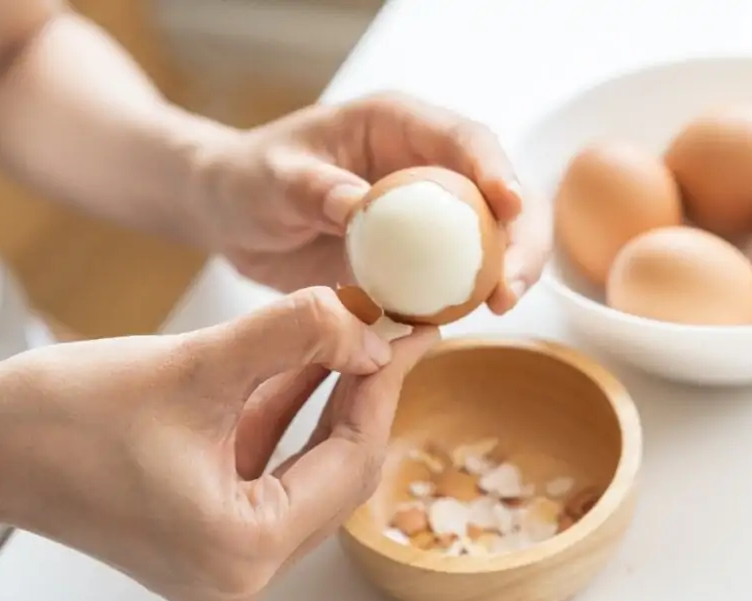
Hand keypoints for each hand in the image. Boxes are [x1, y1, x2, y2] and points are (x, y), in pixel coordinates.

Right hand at [0, 287, 437, 600]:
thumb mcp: (193, 364)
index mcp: (240, 552)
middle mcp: (238, 574)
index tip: (409, 330)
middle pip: (336, 471)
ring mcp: (222, 559)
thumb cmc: (56, 419)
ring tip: (357, 334)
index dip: (384, 385)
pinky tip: (311, 360)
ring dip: (328, 399)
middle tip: (390, 328)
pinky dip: (288, 415)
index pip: (351, 460)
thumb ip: (294, 335)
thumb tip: (367, 326)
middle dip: (362, 393)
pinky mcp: (205, 533)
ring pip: (307, 468)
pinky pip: (269, 469)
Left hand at [191, 92, 552, 314]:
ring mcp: (425, 216)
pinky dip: (462, 299)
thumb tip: (362, 206)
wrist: (232, 214)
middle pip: (498, 194)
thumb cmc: (248, 178)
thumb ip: (314, 188)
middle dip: (519, 236)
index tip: (509, 206)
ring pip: (489, 238)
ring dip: (504, 271)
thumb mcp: (273, 177)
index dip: (495, 170)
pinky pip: (452, 277)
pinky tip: (455, 323)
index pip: (464, 140)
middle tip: (509, 285)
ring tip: (499, 306)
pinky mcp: (414, 258)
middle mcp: (424, 166)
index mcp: (398, 127)